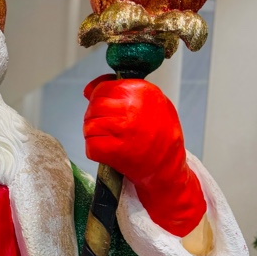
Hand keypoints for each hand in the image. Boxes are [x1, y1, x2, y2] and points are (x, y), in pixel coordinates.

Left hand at [83, 75, 205, 236]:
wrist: (168, 167)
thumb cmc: (162, 133)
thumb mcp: (152, 101)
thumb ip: (121, 90)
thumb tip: (88, 89)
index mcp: (141, 91)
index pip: (103, 88)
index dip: (98, 98)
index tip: (103, 107)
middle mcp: (131, 108)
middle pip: (94, 107)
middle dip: (94, 117)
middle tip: (104, 127)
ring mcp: (123, 130)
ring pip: (89, 126)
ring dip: (93, 134)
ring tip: (106, 139)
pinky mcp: (116, 151)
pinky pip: (90, 145)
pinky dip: (94, 150)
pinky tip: (106, 151)